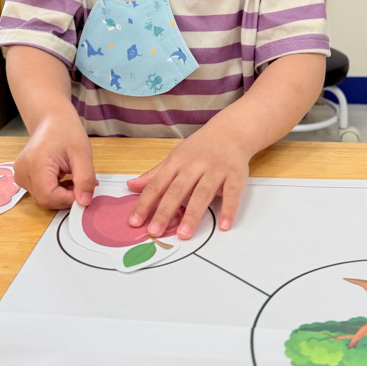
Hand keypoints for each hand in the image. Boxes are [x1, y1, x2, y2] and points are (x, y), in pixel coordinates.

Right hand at [14, 115, 97, 210]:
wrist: (51, 119)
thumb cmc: (66, 131)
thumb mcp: (82, 153)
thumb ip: (84, 179)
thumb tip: (84, 202)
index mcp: (35, 164)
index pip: (50, 197)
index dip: (69, 199)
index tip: (85, 190)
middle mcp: (22, 172)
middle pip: (46, 200)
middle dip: (67, 197)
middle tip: (81, 182)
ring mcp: (20, 175)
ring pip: (44, 198)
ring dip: (62, 194)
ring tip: (72, 176)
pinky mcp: (22, 177)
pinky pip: (41, 192)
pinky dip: (55, 190)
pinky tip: (63, 177)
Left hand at [126, 127, 250, 239]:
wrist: (230, 131)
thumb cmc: (200, 148)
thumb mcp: (175, 157)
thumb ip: (155, 175)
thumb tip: (131, 186)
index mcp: (177, 162)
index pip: (157, 184)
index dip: (145, 203)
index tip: (135, 222)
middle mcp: (195, 166)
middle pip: (177, 190)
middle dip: (165, 212)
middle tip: (154, 232)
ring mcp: (216, 170)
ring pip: (202, 194)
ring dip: (193, 215)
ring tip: (184, 234)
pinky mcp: (235, 175)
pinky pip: (232, 194)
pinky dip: (229, 209)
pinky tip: (224, 225)